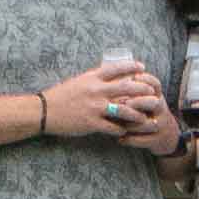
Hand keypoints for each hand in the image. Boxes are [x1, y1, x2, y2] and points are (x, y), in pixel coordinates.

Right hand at [37, 62, 182, 151]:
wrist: (44, 111)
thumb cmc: (61, 95)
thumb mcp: (78, 81)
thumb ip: (94, 77)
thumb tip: (108, 72)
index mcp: (92, 78)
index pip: (117, 68)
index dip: (132, 66)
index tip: (142, 67)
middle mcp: (96, 90)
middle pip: (127, 88)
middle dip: (143, 90)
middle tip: (153, 93)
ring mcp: (94, 107)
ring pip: (124, 109)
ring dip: (137, 114)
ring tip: (146, 117)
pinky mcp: (91, 123)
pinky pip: (112, 127)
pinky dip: (121, 130)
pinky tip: (125, 132)